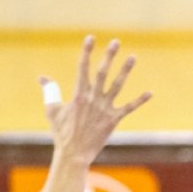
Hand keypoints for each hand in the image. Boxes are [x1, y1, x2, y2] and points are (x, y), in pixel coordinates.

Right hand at [41, 36, 150, 163]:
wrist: (74, 153)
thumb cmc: (61, 131)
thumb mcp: (52, 109)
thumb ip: (50, 91)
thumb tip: (42, 77)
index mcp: (78, 94)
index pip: (83, 68)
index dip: (86, 52)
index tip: (90, 38)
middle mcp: (93, 99)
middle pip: (102, 72)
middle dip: (109, 56)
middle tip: (116, 41)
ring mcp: (104, 109)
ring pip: (117, 85)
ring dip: (125, 70)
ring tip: (133, 57)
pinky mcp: (114, 119)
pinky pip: (129, 108)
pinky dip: (139, 101)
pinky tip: (150, 93)